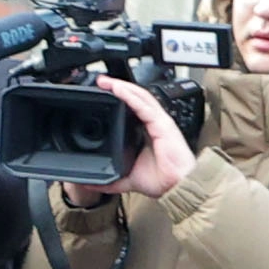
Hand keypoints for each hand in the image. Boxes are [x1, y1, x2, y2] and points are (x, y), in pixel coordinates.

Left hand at [101, 75, 195, 202]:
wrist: (178, 187)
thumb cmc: (162, 180)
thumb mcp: (127, 178)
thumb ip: (110, 179)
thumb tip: (90, 184)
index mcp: (146, 132)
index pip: (132, 108)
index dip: (118, 98)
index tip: (100, 94)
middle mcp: (153, 123)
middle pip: (135, 98)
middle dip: (118, 87)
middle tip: (100, 82)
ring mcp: (159, 121)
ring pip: (140, 97)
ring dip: (123, 87)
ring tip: (107, 81)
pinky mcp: (163, 124)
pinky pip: (145, 106)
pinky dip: (131, 96)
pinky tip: (119, 89)